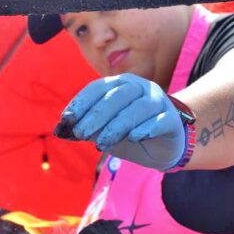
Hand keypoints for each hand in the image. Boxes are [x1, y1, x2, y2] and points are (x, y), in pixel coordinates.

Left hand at [54, 74, 186, 169]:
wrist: (162, 148)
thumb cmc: (129, 134)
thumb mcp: (104, 132)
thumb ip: (86, 129)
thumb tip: (61, 131)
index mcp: (121, 85)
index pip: (98, 88)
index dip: (82, 102)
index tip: (67, 119)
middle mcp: (140, 88)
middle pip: (117, 96)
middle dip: (96, 115)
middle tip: (80, 133)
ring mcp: (158, 102)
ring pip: (138, 108)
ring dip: (117, 126)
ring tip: (102, 144)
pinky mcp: (172, 120)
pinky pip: (160, 120)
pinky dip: (146, 128)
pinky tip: (134, 137)